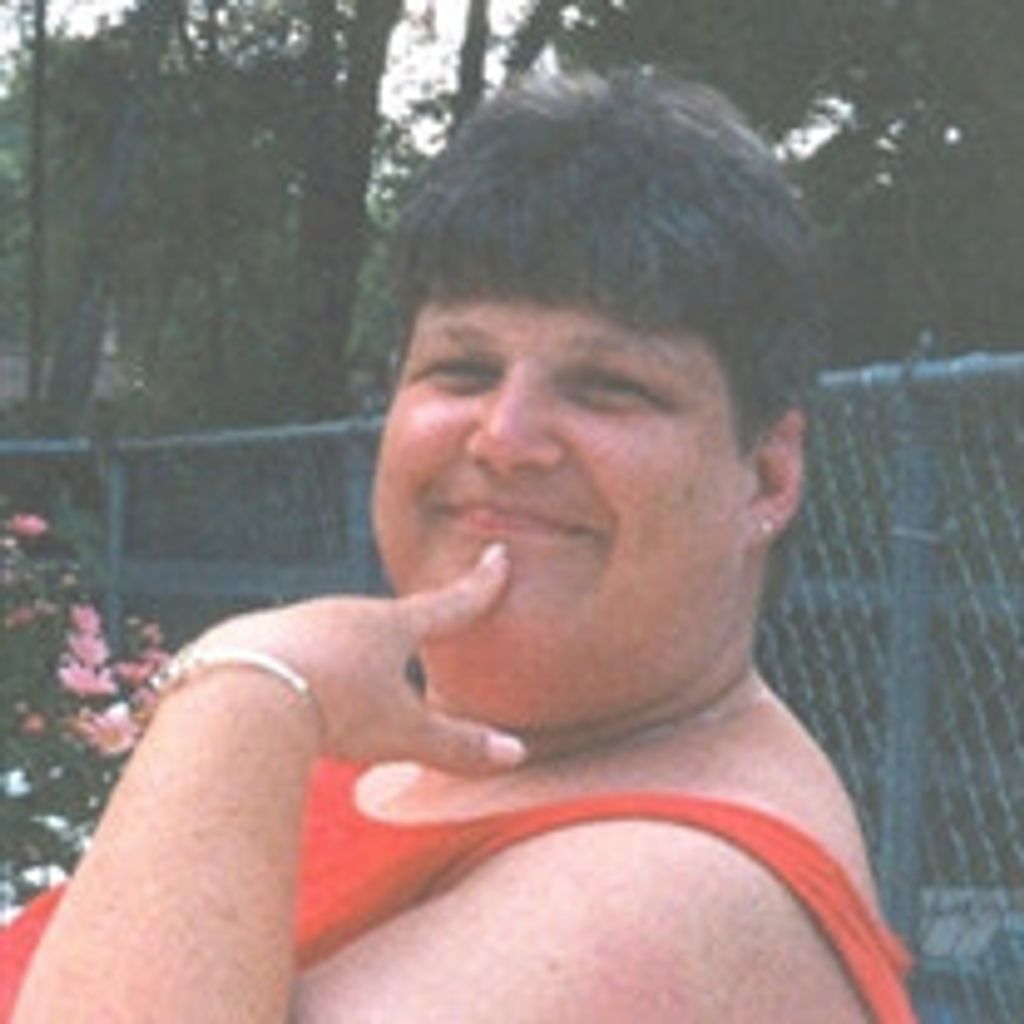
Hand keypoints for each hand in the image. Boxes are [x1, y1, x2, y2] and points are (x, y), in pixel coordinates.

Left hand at [193, 544, 523, 773]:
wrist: (237, 693)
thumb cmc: (334, 707)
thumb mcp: (402, 732)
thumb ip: (457, 745)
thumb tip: (515, 755)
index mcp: (390, 626)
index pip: (448, 603)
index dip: (479, 585)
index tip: (497, 556)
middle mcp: (342, 613)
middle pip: (384, 617)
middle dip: (402, 625)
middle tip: (421, 625)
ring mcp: (293, 622)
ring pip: (329, 633)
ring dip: (343, 652)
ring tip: (345, 681)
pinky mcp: (247, 640)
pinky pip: (281, 651)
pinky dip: (293, 668)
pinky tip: (283, 692)